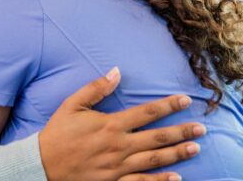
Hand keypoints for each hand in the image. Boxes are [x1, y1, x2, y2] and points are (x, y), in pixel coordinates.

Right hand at [39, 68, 203, 180]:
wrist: (41, 165)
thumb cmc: (57, 133)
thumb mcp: (72, 105)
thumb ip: (96, 88)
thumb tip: (117, 71)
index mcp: (110, 125)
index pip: (146, 112)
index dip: (168, 105)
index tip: (186, 100)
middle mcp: (118, 146)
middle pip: (157, 137)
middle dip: (181, 131)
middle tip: (201, 128)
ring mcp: (117, 167)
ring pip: (154, 160)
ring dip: (177, 154)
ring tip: (195, 148)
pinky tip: (177, 178)